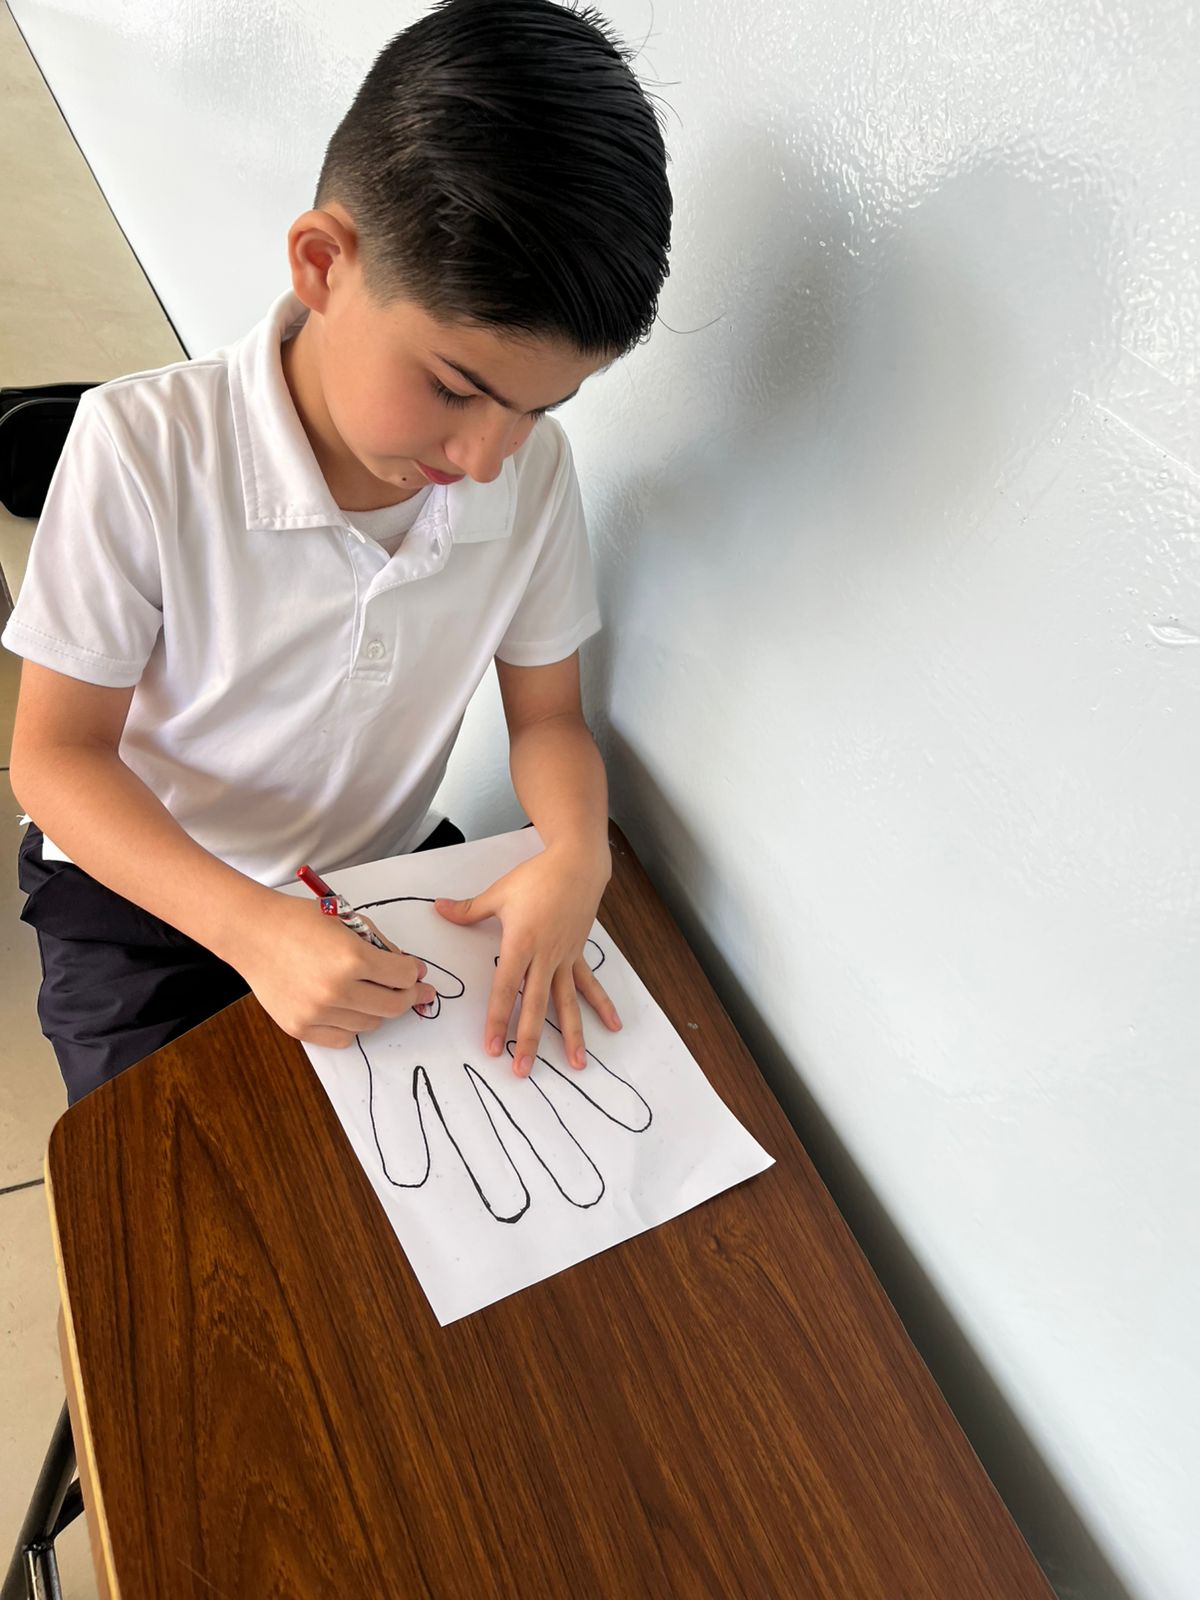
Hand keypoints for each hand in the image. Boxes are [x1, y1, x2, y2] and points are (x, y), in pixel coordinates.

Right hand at [230, 893, 435, 1048]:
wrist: (252, 934)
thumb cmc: (300, 921)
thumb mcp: (349, 921)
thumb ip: (382, 946)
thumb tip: (410, 970)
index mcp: (351, 958)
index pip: (403, 977)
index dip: (414, 973)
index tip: (414, 971)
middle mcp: (336, 990)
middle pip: (393, 1005)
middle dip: (408, 996)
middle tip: (412, 991)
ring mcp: (317, 1013)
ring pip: (371, 1024)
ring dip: (379, 1009)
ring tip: (372, 993)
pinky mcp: (301, 1028)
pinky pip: (344, 1038)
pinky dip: (353, 1025)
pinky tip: (350, 1007)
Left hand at [433, 842, 620, 1075]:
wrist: (577, 864)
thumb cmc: (536, 877)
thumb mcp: (498, 892)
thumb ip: (468, 909)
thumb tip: (438, 910)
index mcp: (521, 943)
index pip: (505, 988)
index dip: (498, 1018)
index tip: (493, 1046)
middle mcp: (545, 956)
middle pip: (535, 1004)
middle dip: (529, 1039)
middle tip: (523, 1070)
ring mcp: (565, 958)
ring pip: (567, 1002)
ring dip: (572, 1034)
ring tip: (576, 1064)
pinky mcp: (579, 954)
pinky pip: (590, 985)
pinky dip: (601, 1005)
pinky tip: (612, 1027)